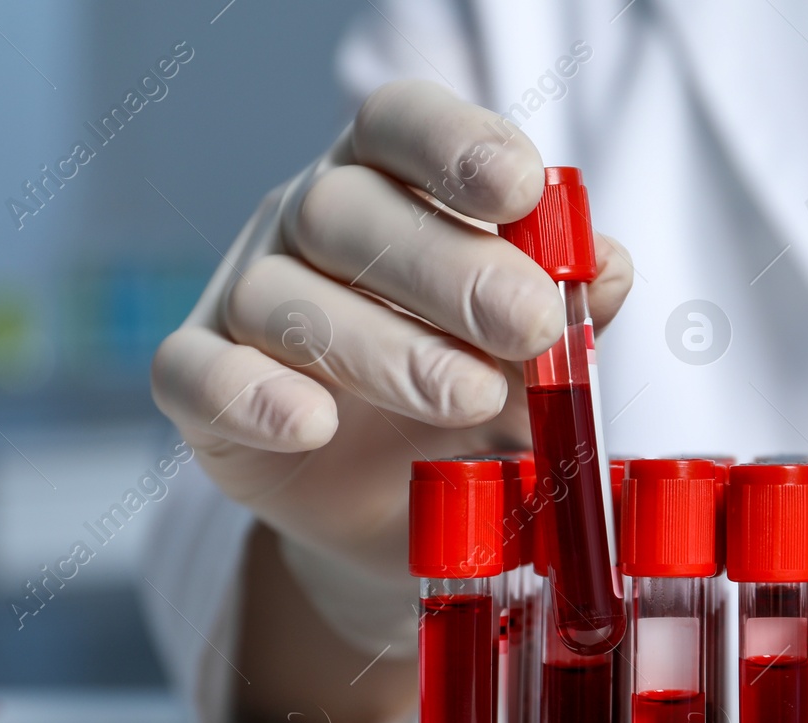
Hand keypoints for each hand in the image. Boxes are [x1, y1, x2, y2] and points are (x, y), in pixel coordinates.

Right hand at [152, 80, 632, 617]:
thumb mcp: (538, 365)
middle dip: (448, 268)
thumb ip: (575, 314)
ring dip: (383, 347)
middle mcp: (305, 223)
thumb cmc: (470, 407)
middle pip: (346, 210)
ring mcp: (244, 299)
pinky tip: (312, 424)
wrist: (400, 513)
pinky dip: (252, 396)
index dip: (456, 144)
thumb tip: (608, 267)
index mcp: (389, 185)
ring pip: (284, 298)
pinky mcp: (199, 385)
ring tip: (471, 399)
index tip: (523, 191)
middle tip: (532, 325)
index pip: (400, 124)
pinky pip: (200, 374)